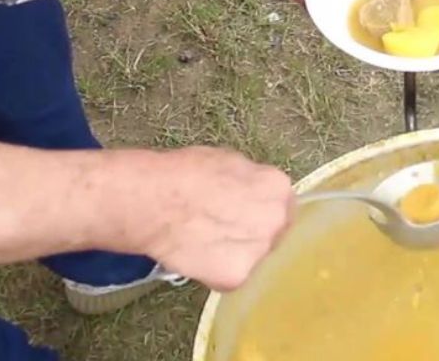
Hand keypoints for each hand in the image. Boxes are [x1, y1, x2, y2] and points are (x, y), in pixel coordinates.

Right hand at [137, 147, 295, 290]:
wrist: (156, 201)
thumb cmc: (187, 173)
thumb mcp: (229, 161)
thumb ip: (250, 181)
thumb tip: (250, 190)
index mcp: (278, 188)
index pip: (282, 206)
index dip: (261, 211)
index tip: (245, 214)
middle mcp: (276, 221)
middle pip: (272, 234)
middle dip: (252, 234)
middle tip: (223, 230)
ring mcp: (258, 252)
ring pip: (251, 258)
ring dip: (234, 254)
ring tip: (204, 242)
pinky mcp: (236, 277)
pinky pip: (230, 278)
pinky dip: (214, 272)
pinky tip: (196, 257)